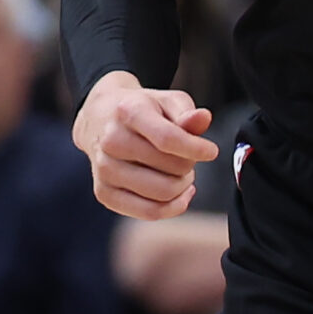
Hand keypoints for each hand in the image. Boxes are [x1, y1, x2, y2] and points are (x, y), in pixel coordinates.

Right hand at [74, 72, 216, 218]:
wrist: (101, 119)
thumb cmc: (142, 110)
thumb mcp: (168, 101)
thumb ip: (187, 113)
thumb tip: (203, 119)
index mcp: (128, 112)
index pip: (168, 139)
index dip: (196, 149)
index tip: (211, 151)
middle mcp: (111, 141)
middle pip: (170, 169)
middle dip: (189, 166)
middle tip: (188, 158)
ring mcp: (104, 169)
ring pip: (162, 194)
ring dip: (182, 186)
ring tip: (181, 173)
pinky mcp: (104, 193)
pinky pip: (149, 212)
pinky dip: (172, 207)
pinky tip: (178, 193)